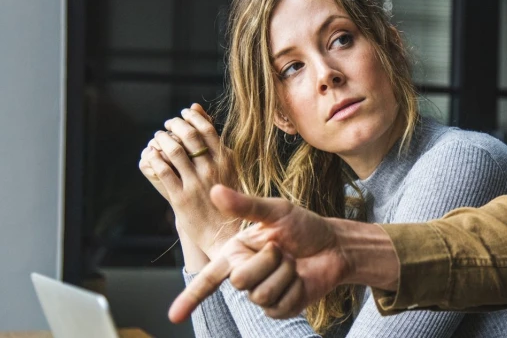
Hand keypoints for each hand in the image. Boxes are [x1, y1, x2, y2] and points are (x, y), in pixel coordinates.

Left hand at [139, 103, 239, 256]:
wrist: (225, 233)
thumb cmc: (227, 198)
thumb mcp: (228, 168)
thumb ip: (214, 142)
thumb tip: (198, 110)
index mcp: (227, 161)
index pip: (207, 129)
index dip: (192, 117)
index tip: (184, 113)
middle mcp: (212, 170)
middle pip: (189, 136)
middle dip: (175, 125)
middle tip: (168, 124)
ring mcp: (196, 183)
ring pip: (174, 151)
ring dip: (162, 139)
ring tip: (158, 137)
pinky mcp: (181, 198)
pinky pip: (163, 171)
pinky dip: (154, 159)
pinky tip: (152, 154)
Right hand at [168, 185, 396, 322]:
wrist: (334, 246)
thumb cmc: (304, 226)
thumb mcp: (277, 211)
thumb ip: (246, 205)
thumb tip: (215, 190)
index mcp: (236, 253)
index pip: (208, 278)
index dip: (190, 298)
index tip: (172, 316)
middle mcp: (245, 275)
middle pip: (239, 280)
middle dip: (267, 261)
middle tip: (283, 249)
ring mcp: (262, 294)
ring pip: (260, 294)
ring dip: (284, 274)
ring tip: (293, 262)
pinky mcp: (281, 308)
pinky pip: (279, 305)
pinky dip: (294, 288)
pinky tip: (300, 278)